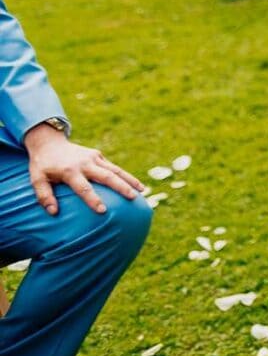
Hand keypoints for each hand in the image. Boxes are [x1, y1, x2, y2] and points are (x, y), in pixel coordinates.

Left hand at [23, 123, 143, 216]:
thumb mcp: (36, 180)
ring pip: (115, 170)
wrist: (49, 143)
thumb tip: (54, 212)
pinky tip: (135, 184)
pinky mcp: (98, 155)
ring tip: (143, 190)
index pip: (84, 187)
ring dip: (130, 179)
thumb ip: (44, 196)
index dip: (93, 199)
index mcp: (70, 171)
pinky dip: (125, 175)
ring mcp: (93, 157)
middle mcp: (85, 163)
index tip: (103, 210)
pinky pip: (113, 167)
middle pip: (107, 176)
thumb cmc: (42, 166)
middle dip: (121, 187)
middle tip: (133, 198)